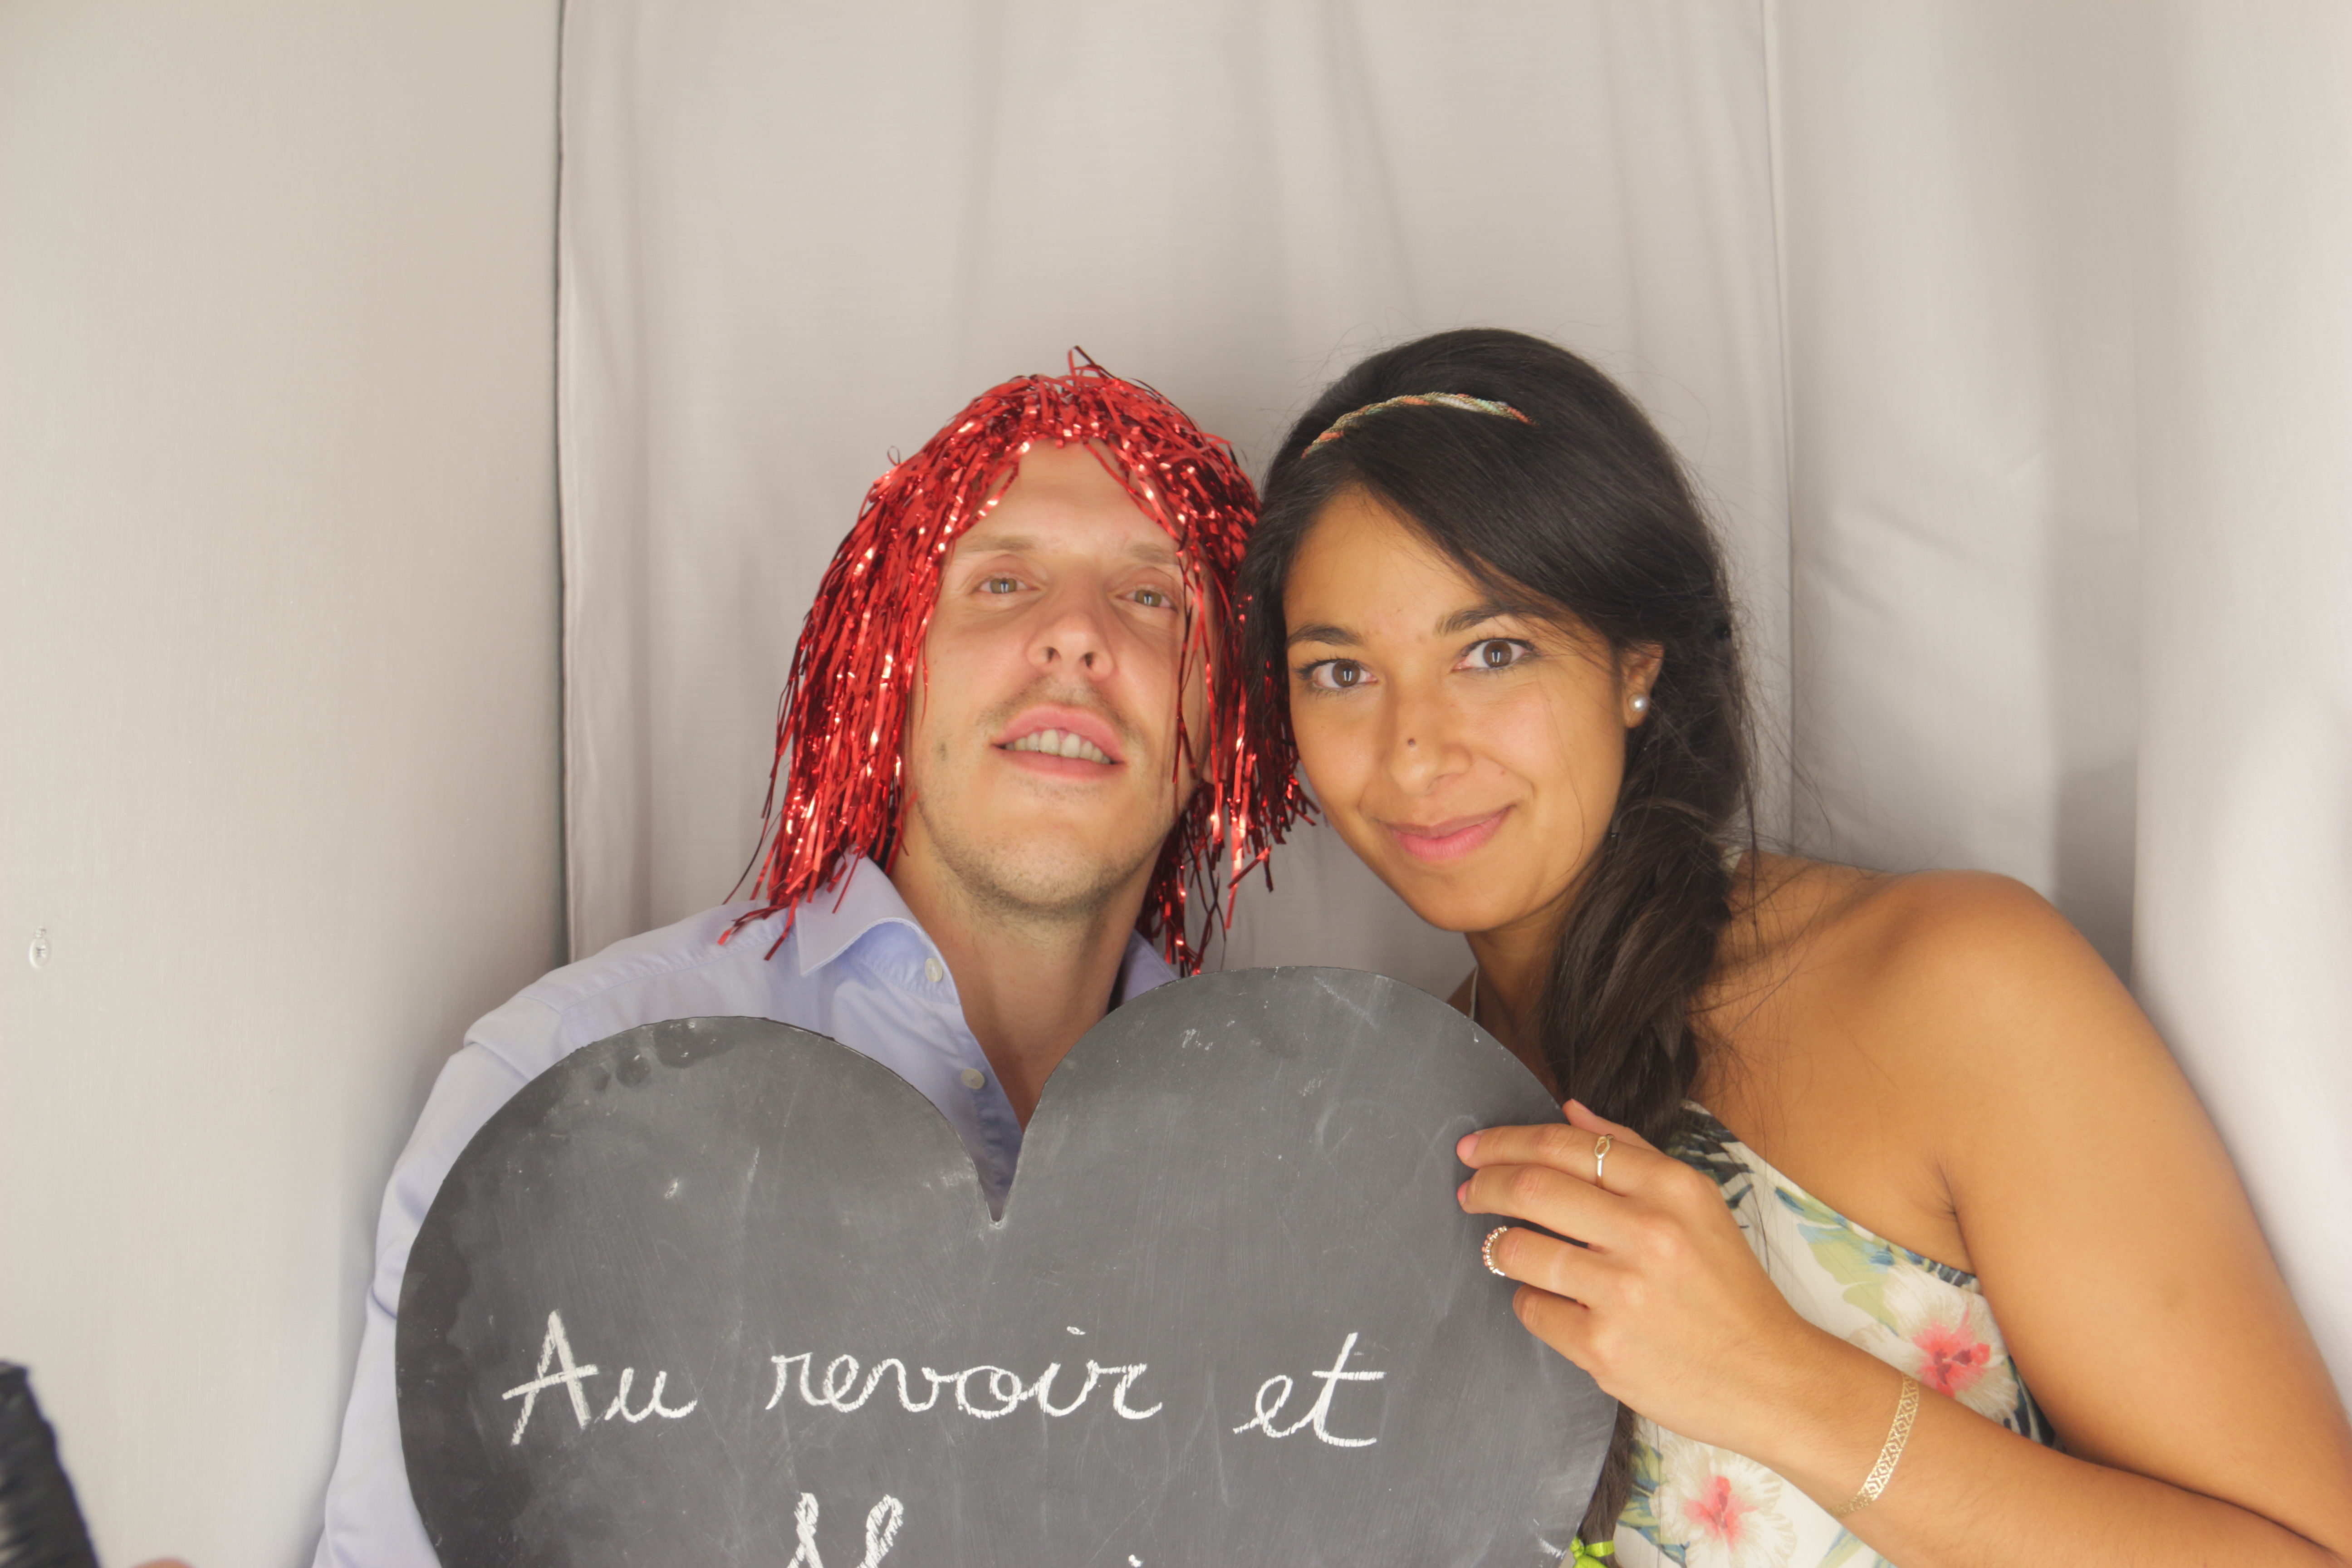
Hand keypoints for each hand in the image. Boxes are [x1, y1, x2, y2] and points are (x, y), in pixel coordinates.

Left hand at [1456, 1099, 1830, 1456]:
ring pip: (1519, 1249)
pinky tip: (1550, 1301)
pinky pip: (1532, 1309)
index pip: (1564, 1145)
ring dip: (1499, 1245)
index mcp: (1672, 1188)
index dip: (1506, 1141)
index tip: (1476, 1148)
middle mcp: (1648, 1233)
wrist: (1771, 1379)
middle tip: (1468, 1190)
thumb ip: (1633, 1152)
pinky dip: (1529, 1300)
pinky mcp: (1603, 1347)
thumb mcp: (1698, 1205)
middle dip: (1484, 1184)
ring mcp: (1622, 1293)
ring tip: (1504, 1248)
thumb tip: (1569, 1110)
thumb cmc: (1729, 1289)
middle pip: (1530, 1188)